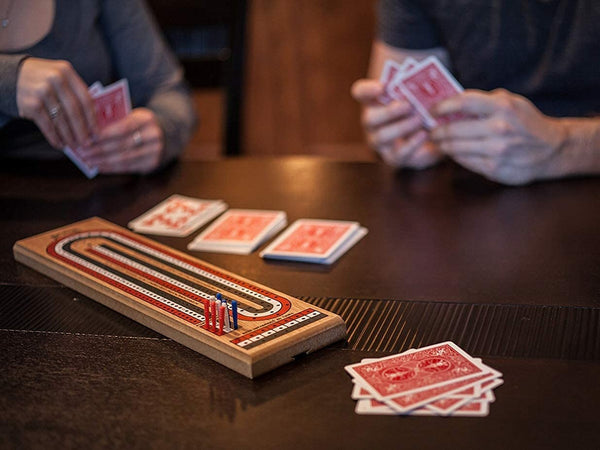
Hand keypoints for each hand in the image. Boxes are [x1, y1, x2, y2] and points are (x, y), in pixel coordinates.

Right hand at [16, 58, 96, 148]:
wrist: (15, 75)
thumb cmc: (46, 80)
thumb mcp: (62, 78)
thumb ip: (76, 94)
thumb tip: (93, 123)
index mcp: (67, 72)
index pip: (85, 99)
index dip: (92, 119)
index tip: (97, 133)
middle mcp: (55, 79)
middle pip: (74, 111)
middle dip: (82, 130)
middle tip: (87, 144)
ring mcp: (42, 91)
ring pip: (61, 120)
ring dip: (69, 136)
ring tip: (74, 145)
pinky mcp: (31, 103)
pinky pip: (47, 125)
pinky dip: (54, 137)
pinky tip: (59, 144)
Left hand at [80, 108, 164, 173]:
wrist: (164, 134)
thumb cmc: (138, 124)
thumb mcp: (131, 116)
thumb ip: (114, 121)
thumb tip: (88, 131)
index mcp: (147, 119)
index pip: (123, 127)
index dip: (104, 134)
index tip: (86, 137)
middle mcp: (153, 136)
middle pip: (122, 144)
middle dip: (99, 149)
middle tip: (81, 151)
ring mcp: (154, 151)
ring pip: (124, 158)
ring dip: (102, 160)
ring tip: (86, 160)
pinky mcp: (151, 164)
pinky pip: (128, 167)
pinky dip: (111, 168)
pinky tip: (98, 166)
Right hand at [351, 78, 443, 168]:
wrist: (433, 134)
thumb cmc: (422, 107)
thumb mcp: (419, 94)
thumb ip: (414, 87)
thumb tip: (420, 82)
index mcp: (374, 101)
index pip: (360, 92)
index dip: (367, 90)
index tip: (382, 86)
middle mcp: (372, 122)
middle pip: (369, 119)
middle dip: (389, 112)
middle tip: (408, 105)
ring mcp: (380, 142)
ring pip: (381, 137)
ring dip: (401, 127)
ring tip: (419, 119)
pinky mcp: (394, 157)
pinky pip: (399, 153)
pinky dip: (412, 143)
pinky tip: (424, 134)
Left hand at [430, 89, 566, 184]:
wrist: (551, 149)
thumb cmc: (526, 122)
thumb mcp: (511, 102)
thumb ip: (484, 101)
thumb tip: (452, 100)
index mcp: (502, 107)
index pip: (463, 102)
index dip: (442, 106)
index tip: (432, 110)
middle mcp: (499, 128)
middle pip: (453, 129)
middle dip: (436, 130)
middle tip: (430, 130)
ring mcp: (496, 150)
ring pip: (455, 148)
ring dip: (442, 145)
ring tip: (437, 141)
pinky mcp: (493, 168)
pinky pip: (464, 162)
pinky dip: (455, 156)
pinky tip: (453, 152)